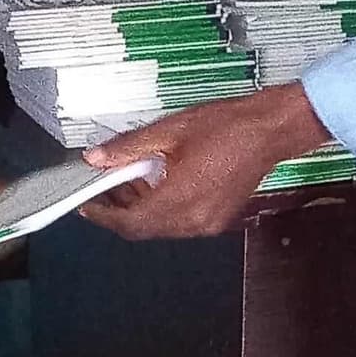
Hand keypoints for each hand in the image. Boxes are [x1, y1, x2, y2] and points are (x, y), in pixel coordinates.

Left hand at [83, 85, 328, 237]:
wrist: (269, 130)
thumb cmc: (228, 127)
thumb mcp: (168, 131)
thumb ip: (128, 148)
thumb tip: (98, 158)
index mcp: (179, 200)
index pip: (130, 223)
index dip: (103, 217)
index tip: (86, 206)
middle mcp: (194, 220)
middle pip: (143, 229)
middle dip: (120, 211)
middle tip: (104, 189)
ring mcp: (207, 223)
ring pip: (161, 227)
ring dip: (141, 209)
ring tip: (131, 180)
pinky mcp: (216, 219)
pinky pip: (179, 222)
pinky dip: (162, 208)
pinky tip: (159, 183)